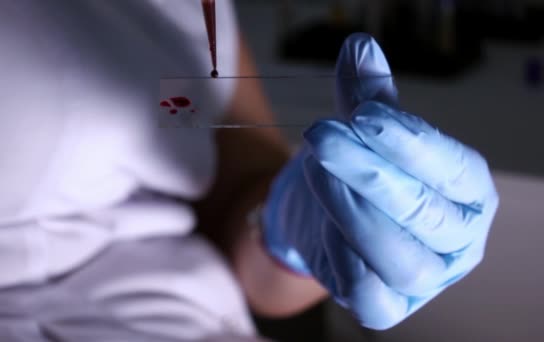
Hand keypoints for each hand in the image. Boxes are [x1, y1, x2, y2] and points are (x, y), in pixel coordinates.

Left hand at [262, 33, 498, 329]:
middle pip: (424, 213)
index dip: (409, 142)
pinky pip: (367, 293)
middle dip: (368, 171)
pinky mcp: (386, 308)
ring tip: (316, 171)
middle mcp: (456, 240)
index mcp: (469, 193)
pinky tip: (323, 224)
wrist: (327, 220)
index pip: (452, 168)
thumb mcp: (361, 132)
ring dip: (348, 209)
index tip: (363, 114)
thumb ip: (364, 95)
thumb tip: (360, 48)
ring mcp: (424, 280)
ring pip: (396, 257)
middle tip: (323, 135)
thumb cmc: (358, 174)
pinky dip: (341, 257)